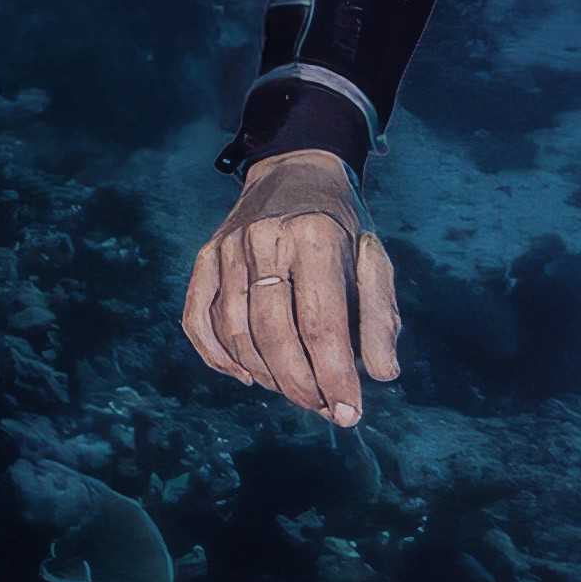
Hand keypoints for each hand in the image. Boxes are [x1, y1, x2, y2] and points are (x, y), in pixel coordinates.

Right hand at [178, 149, 400, 425]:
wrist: (295, 169)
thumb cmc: (341, 224)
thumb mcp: (373, 257)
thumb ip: (379, 315)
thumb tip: (382, 374)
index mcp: (314, 236)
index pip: (321, 322)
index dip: (335, 375)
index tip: (350, 412)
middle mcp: (264, 239)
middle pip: (273, 333)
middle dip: (300, 384)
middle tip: (323, 409)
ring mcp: (228, 248)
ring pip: (235, 332)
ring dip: (266, 376)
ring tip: (297, 392)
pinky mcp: (205, 257)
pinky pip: (198, 319)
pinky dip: (218, 357)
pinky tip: (248, 377)